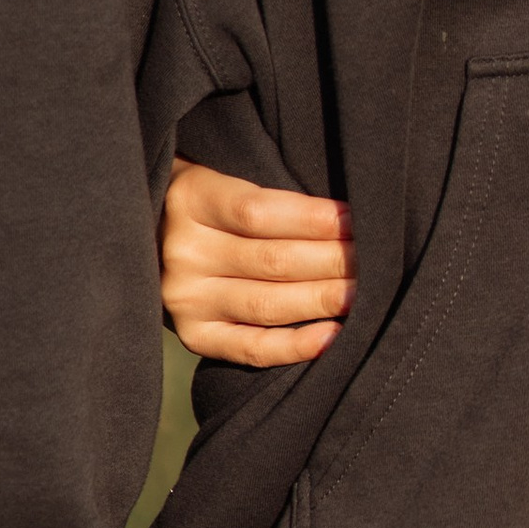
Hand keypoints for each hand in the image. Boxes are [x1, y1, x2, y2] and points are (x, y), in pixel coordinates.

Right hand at [161, 161, 355, 365]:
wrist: (149, 235)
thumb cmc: (214, 202)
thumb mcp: (227, 179)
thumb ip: (273, 198)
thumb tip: (347, 220)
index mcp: (191, 199)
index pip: (261, 213)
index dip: (316, 220)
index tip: (359, 220)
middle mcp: (182, 251)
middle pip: (273, 260)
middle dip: (333, 261)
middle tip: (378, 260)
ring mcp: (185, 298)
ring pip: (268, 304)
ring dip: (323, 299)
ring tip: (366, 294)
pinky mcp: (193, 335)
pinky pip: (251, 348)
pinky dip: (295, 346)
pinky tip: (332, 336)